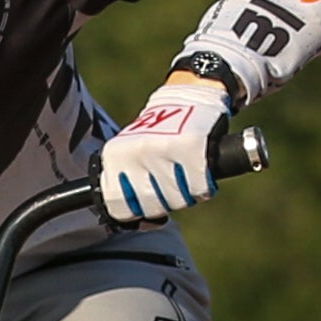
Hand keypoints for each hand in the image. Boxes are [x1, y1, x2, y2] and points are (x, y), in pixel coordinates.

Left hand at [97, 71, 234, 222]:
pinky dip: (204, 186)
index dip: (137, 214)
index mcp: (116, 156)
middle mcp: (136, 152)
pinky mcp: (190, 147)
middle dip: (165, 203)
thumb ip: (127, 185)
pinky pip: (199, 188)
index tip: (149, 205)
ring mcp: (162, 149)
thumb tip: (137, 223)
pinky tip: (200, 171)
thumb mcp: (131, 153)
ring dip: (186, 194)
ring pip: (177, 200)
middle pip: (152, 207)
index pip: (121, 207)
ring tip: (186, 174)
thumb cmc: (158, 133)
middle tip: (172, 185)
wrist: (187, 96)